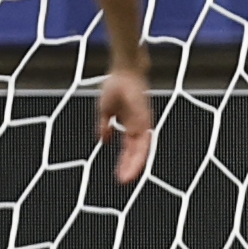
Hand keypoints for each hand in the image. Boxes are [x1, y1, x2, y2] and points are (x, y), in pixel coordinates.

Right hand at [96, 67, 153, 185]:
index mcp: (130, 124)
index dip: (125, 162)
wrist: (124, 67)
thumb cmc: (116, 84)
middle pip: (137, 152)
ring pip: (141, 148)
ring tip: (126, 178)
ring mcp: (143, 121)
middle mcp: (139, 125)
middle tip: (123, 182)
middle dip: (130, 167)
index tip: (119, 176)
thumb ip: (104, 125)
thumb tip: (102, 140)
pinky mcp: (145, 117)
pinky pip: (144, 138)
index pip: (129, 148)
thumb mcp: (105, 108)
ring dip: (134, 164)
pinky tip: (133, 160)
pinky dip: (139, 151)